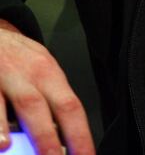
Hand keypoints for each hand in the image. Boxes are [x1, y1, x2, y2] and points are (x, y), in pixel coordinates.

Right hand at [0, 21, 93, 154]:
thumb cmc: (21, 58)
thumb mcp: (41, 71)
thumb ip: (50, 101)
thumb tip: (62, 138)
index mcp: (49, 74)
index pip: (69, 106)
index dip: (78, 134)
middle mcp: (26, 75)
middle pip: (37, 106)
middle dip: (45, 139)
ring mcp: (2, 77)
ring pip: (3, 102)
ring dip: (3, 127)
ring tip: (7, 148)